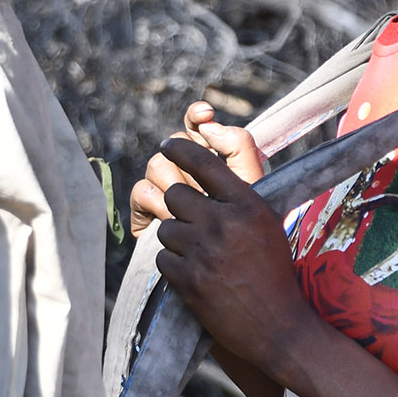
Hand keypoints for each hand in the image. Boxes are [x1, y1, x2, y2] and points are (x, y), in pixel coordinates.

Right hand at [128, 101, 264, 232]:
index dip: (196, 115)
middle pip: (174, 143)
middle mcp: (185, 170)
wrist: (238, 282)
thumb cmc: (251, 235)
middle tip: (206, 189)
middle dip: (189, 162)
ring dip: (175, 187)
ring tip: (195, 214)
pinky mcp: (145, 212)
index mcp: (212, 160)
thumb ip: (239, 148)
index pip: (197, 125)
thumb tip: (208, 122)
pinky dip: (156, 206)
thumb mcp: (255, 189)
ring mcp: (163, 191)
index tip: (204, 114)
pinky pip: (142, 193)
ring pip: (157, 167)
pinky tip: (169, 219)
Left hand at [153, 138, 318, 373]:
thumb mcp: (267, 225)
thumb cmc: (275, 273)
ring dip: (178, 240)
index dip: (180, 149)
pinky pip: (163, 258)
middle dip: (180, 207)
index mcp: (248, 205)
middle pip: (175, 194)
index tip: (167, 146)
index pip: (203, 162)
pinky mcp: (188, 280)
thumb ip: (239, 199)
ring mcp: (204, 252)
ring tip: (201, 256)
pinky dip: (174, 266)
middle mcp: (224, 223)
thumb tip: (205, 172)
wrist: (279, 327)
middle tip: (193, 223)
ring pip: (166, 228)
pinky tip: (196, 275)